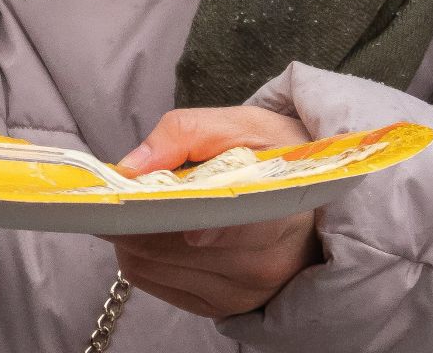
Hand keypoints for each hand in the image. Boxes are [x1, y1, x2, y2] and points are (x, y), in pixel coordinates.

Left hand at [100, 107, 323, 319]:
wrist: (306, 195)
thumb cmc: (276, 154)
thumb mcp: (241, 125)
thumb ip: (184, 134)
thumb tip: (132, 166)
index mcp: (279, 215)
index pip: (221, 227)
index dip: (171, 213)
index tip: (138, 197)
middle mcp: (263, 267)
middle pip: (166, 247)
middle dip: (135, 214)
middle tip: (127, 187)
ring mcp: (241, 294)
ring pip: (149, 265)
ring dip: (134, 232)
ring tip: (147, 203)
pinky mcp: (218, 307)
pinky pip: (152, 281)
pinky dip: (142, 253)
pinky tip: (158, 228)